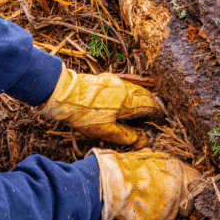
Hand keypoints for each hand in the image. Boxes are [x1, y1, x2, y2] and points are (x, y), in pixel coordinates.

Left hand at [37, 67, 162, 147]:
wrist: (61, 94)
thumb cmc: (83, 115)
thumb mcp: (106, 131)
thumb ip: (127, 136)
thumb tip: (144, 141)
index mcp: (128, 100)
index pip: (152, 106)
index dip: (158, 116)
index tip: (157, 125)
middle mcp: (125, 87)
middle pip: (146, 96)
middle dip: (150, 108)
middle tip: (147, 122)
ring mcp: (115, 81)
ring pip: (136, 90)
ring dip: (140, 102)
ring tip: (135, 116)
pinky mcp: (105, 79)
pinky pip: (124, 87)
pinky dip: (129, 96)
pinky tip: (120, 106)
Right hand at [91, 149, 200, 219]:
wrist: (108, 182)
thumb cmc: (123, 167)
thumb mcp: (147, 156)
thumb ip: (161, 163)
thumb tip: (162, 163)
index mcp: (177, 171)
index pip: (197, 180)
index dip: (190, 186)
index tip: (183, 190)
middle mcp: (177, 190)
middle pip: (187, 205)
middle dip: (177, 205)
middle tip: (160, 202)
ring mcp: (167, 209)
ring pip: (171, 218)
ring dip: (160, 215)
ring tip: (143, 206)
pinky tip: (136, 215)